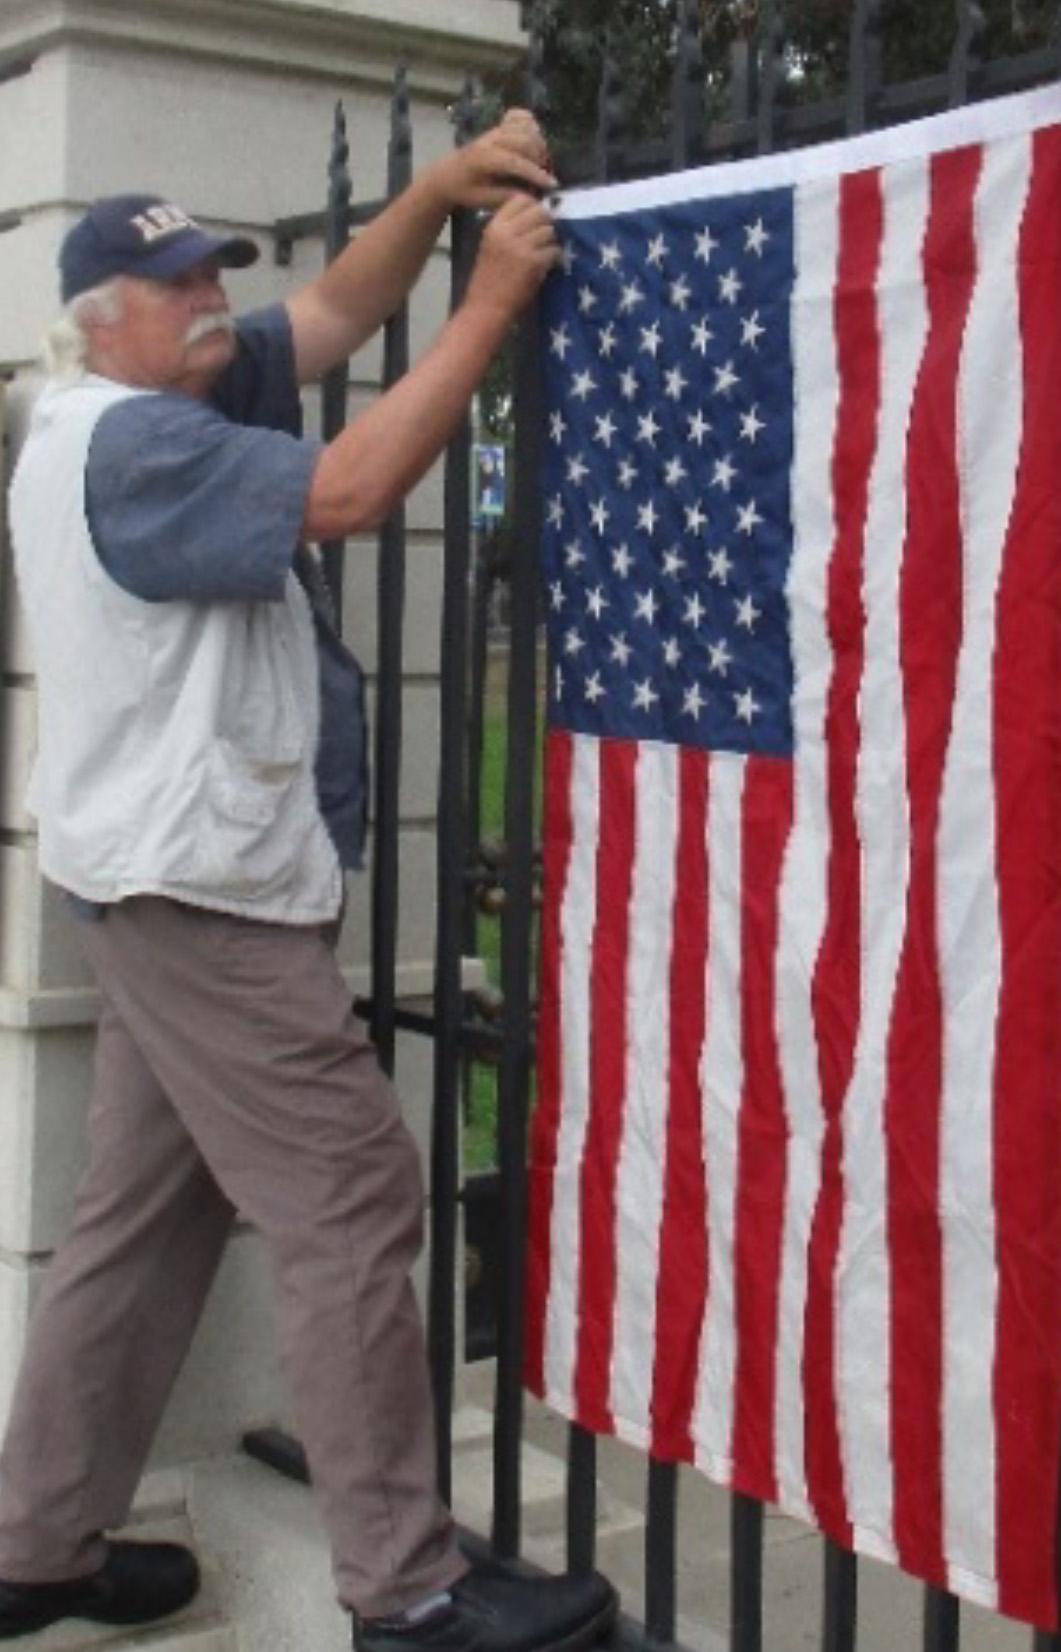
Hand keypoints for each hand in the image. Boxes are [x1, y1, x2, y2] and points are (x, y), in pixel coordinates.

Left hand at [431, 108, 556, 211]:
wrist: (447, 174)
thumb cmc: (464, 190)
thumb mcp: (482, 200)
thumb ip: (506, 196)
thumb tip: (531, 195)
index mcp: (483, 158)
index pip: (515, 162)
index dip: (535, 173)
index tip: (551, 185)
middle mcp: (491, 139)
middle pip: (524, 141)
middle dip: (539, 159)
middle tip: (544, 175)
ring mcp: (495, 130)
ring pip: (525, 128)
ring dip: (538, 144)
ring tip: (540, 161)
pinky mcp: (498, 126)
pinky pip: (520, 116)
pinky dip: (531, 124)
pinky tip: (534, 138)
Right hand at [464, 192, 558, 324]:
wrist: (486, 308)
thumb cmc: (488, 279)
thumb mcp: (491, 245)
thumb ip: (509, 228)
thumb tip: (535, 212)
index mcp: (495, 226)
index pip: (521, 199)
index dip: (534, 206)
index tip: (536, 218)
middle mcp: (507, 232)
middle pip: (539, 211)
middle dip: (545, 223)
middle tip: (544, 237)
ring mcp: (521, 246)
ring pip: (549, 230)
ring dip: (551, 241)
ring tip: (544, 252)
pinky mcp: (533, 262)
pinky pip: (554, 249)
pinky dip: (553, 257)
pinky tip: (546, 265)